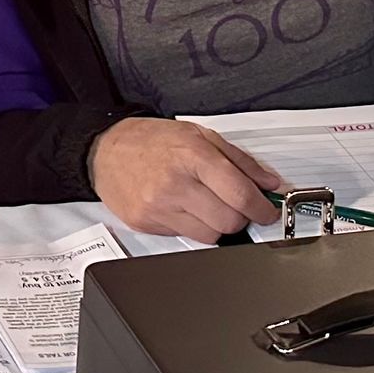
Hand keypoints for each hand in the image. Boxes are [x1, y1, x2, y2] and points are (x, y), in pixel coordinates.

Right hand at [88, 118, 280, 244]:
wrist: (105, 150)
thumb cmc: (151, 141)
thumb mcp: (200, 135)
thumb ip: (239, 160)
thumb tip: (268, 183)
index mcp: (193, 157)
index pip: (240, 195)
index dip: (263, 208)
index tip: (268, 211)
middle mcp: (175, 184)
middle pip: (229, 222)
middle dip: (241, 218)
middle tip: (237, 207)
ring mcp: (159, 208)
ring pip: (210, 236)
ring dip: (217, 225)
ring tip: (208, 206)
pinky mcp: (146, 224)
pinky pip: (184, 238)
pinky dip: (192, 226)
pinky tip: (183, 208)